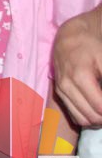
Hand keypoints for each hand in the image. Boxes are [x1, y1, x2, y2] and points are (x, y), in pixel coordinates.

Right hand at [53, 7, 101, 126]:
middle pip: (91, 117)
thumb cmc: (91, 46)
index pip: (99, 108)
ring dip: (97, 120)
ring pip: (82, 119)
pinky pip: (74, 114)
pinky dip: (86, 116)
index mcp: (80, 77)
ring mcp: (61, 90)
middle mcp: (67, 86)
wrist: (68, 37)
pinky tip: (95, 108)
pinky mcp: (58, 92)